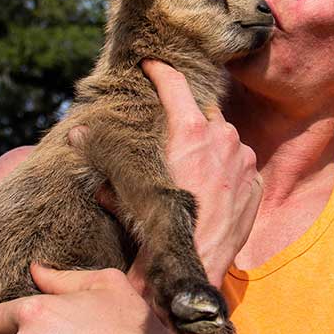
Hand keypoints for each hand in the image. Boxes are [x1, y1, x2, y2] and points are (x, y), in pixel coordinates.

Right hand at [68, 60, 261, 285]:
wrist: (192, 269)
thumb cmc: (156, 231)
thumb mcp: (124, 192)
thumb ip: (105, 158)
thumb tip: (78, 135)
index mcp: (190, 133)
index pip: (176, 85)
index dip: (161, 71)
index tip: (152, 65)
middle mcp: (222, 138)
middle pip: (203, 113)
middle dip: (188, 120)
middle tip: (172, 138)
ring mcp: (244, 160)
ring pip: (225, 138)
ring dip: (210, 147)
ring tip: (191, 171)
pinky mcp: (255, 182)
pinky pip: (240, 164)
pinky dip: (227, 170)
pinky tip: (211, 190)